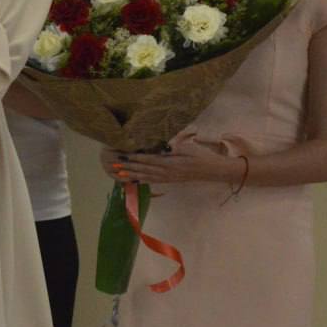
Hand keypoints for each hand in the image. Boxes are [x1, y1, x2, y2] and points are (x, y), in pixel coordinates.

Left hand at [101, 141, 242, 184]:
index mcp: (171, 163)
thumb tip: (159, 145)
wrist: (213, 170)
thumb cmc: (201, 155)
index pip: (149, 159)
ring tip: (118, 173)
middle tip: (114, 164)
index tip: (123, 154)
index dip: (135, 157)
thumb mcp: (187, 147)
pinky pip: (153, 181)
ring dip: (132, 174)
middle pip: (144, 169)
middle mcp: (167, 172)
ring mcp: (168, 178)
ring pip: (146, 176)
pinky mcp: (170, 180)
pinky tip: (134, 180)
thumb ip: (172, 146)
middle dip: (129, 167)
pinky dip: (142, 181)